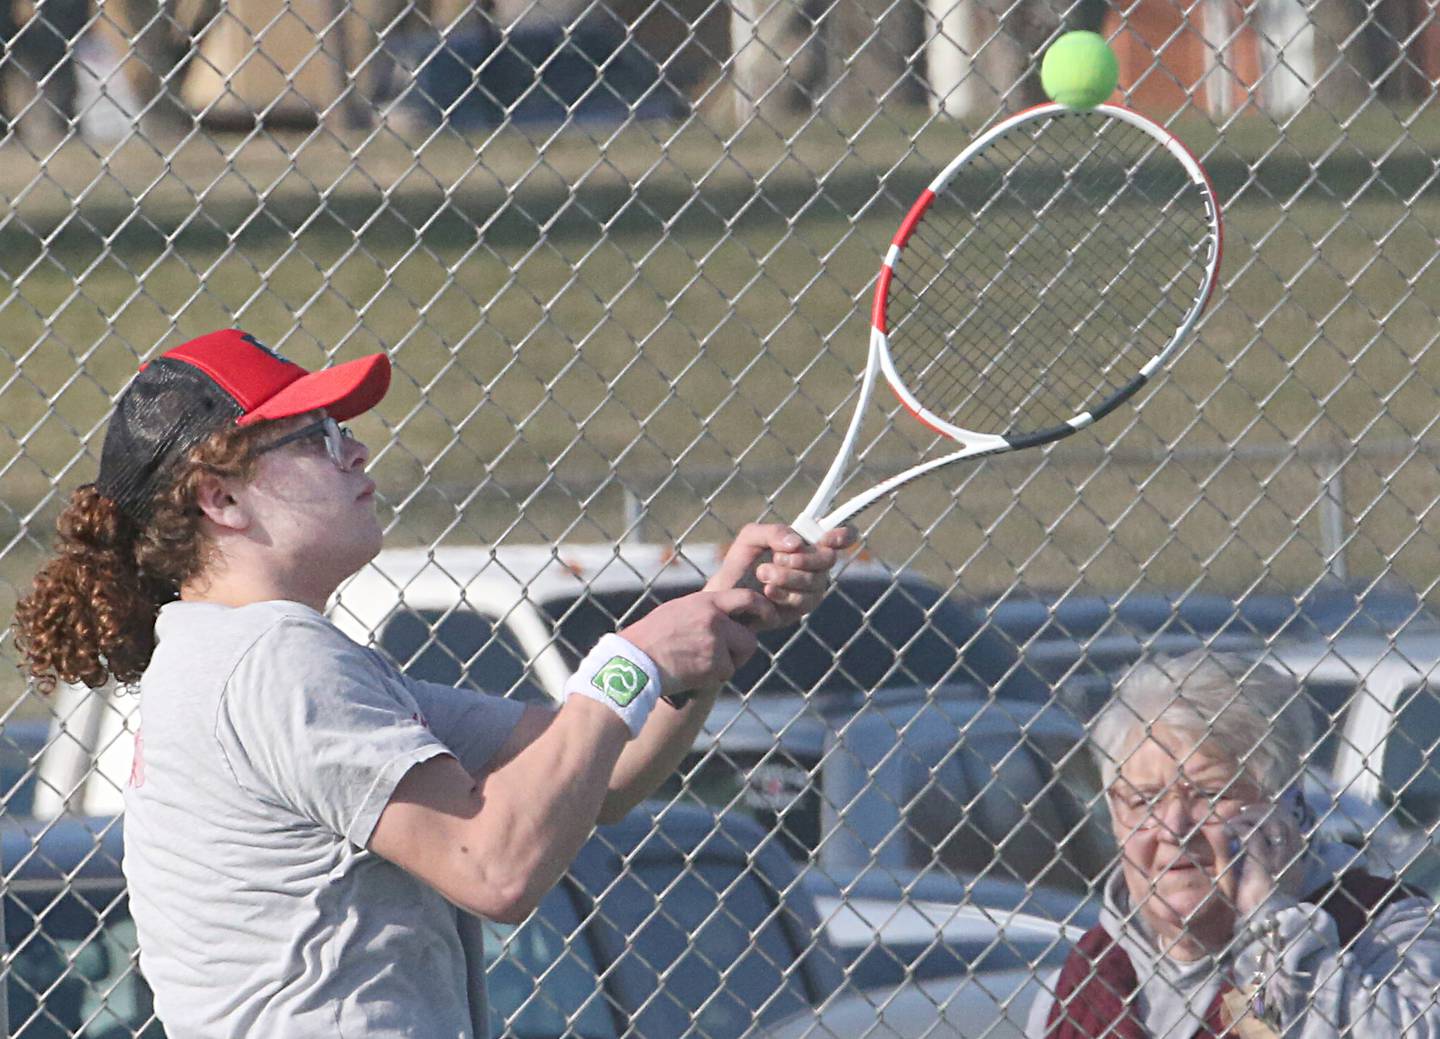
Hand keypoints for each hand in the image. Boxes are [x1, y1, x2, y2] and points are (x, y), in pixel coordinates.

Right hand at [619, 589, 770, 698]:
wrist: (635, 660)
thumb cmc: (651, 637)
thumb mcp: (678, 612)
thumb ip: (705, 611)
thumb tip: (727, 617)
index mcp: (705, 602)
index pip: (747, 598)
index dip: (763, 609)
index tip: (769, 618)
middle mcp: (714, 620)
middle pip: (748, 638)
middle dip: (741, 649)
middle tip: (727, 655)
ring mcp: (715, 643)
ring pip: (737, 658)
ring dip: (725, 664)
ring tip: (698, 663)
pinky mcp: (713, 665)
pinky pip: (725, 673)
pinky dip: (712, 677)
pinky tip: (692, 672)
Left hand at [707, 523, 857, 630]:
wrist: (725, 595)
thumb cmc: (741, 562)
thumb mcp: (751, 538)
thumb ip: (774, 532)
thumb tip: (797, 543)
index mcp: (807, 544)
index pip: (839, 538)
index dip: (843, 536)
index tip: (830, 538)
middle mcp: (815, 566)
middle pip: (827, 559)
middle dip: (803, 558)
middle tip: (777, 557)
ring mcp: (811, 589)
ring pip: (815, 581)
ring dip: (787, 576)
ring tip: (762, 573)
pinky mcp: (801, 609)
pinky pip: (803, 601)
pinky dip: (784, 593)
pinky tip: (767, 591)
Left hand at [1224, 798, 1306, 922]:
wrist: (1266, 925)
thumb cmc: (1260, 904)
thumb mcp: (1264, 877)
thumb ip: (1259, 857)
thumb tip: (1243, 838)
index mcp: (1294, 861)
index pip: (1292, 826)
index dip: (1274, 813)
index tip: (1254, 813)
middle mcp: (1291, 857)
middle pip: (1284, 819)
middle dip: (1262, 810)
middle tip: (1243, 813)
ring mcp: (1279, 859)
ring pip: (1270, 823)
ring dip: (1249, 818)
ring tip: (1234, 823)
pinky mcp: (1263, 863)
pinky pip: (1251, 835)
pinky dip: (1237, 829)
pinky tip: (1227, 832)